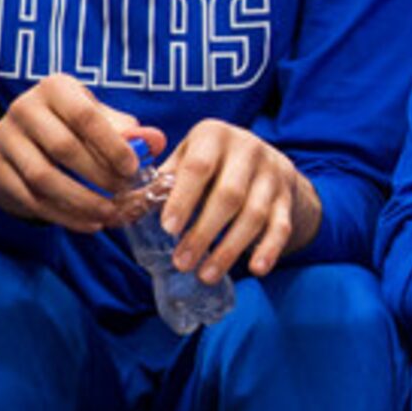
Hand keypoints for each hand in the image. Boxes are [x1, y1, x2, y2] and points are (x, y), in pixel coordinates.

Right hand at [0, 74, 160, 230]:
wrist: (19, 142)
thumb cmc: (71, 128)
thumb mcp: (100, 121)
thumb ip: (129, 132)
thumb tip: (155, 140)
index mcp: (54, 89)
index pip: (85, 116)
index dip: (112, 145)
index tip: (133, 169)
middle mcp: (23, 108)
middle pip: (64, 148)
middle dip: (99, 176)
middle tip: (126, 196)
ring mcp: (3, 139)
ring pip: (43, 178)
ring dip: (82, 202)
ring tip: (111, 214)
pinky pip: (29, 198)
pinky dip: (63, 215)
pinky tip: (89, 224)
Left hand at [155, 119, 318, 281]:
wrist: (264, 160)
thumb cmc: (212, 163)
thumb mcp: (186, 157)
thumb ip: (161, 180)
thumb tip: (123, 209)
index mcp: (214, 136)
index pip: (198, 167)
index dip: (183, 199)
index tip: (167, 228)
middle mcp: (249, 150)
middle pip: (229, 196)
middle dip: (203, 233)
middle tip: (182, 262)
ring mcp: (273, 175)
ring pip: (254, 216)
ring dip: (229, 249)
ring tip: (205, 274)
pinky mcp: (288, 198)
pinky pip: (281, 227)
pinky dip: (269, 250)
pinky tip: (256, 269)